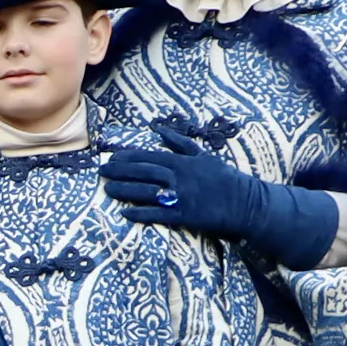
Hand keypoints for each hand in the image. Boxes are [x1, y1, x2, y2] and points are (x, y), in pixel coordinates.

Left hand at [103, 138, 341, 269]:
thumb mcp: (203, 155)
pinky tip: (125, 212)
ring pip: (146, 191)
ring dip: (124, 190)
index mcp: (183, 162)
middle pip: (143, 172)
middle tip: (102, 172)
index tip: (111, 157)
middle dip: (120, 171)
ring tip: (107, 189)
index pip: (149, 156)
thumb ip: (180, 143)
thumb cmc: (223, 178)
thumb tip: (159, 130)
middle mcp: (179, 177)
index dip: (128, 157)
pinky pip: (158, 214)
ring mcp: (181, 196)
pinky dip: (140, 213)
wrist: (245, 202)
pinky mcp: (185, 215)